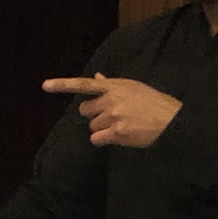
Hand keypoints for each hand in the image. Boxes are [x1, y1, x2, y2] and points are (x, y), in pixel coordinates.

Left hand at [43, 73, 181, 147]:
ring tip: (123, 126)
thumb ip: (112, 85)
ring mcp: (113, 116)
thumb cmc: (154, 103)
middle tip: (113, 117)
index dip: (63, 85)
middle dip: (95, 115)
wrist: (172, 121)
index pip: (84, 83)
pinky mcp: (116, 133)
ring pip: (92, 126)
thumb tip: (98, 78)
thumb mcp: (134, 88)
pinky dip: (104, 141)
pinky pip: (96, 139)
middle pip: (85, 110)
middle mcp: (111, 99)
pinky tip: (119, 136)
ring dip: (102, 129)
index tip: (45, 86)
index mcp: (115, 86)